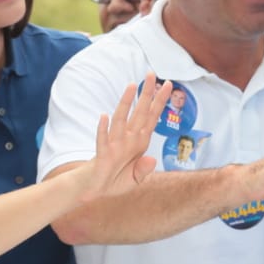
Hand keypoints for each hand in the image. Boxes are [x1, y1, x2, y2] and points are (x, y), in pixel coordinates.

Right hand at [79, 76, 171, 202]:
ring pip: (121, 120)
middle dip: (146, 94)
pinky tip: (104, 117)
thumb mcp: (135, 179)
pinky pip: (103, 140)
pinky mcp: (103, 154)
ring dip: (126, 103)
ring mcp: (115, 145)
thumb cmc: (115, 180)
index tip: (168, 85)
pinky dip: (103, 129)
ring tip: (131, 86)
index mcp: (139, 142)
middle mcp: (128, 139)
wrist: (95, 190)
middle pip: (139, 112)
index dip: (160, 102)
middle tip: (152, 73)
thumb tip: (152, 159)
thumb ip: (144, 170)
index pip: (151, 118)